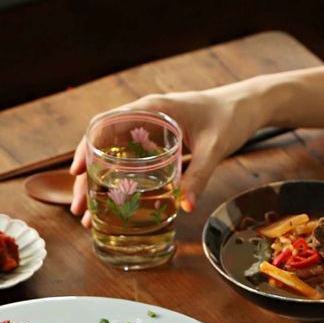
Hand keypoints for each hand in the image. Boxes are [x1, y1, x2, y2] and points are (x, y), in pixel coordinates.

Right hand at [69, 82, 269, 226]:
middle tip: (79, 208)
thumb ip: (199, 176)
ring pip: (111, 158)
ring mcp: (147, 132)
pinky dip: (116, 182)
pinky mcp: (155, 144)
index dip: (85, 148)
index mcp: (150, 110)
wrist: (247, 107)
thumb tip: (185, 208)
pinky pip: (127, 162)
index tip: (76, 172)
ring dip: (97, 185)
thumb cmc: (230, 118)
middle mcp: (142, 118)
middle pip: (101, 147)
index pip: (104, 124)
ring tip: (90, 215)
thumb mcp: (215, 147)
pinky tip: (112, 206)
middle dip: (86, 178)